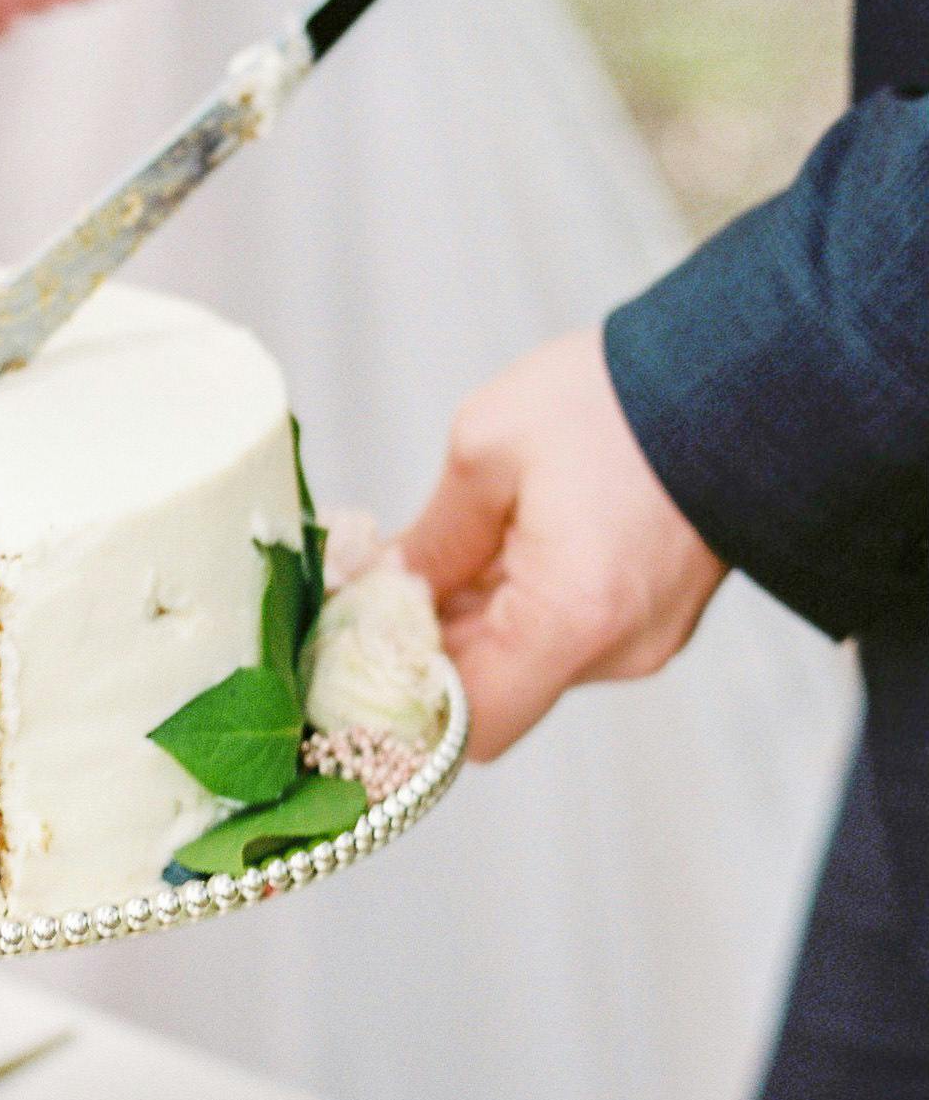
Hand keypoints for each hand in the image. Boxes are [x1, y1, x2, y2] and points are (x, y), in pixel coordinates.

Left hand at [401, 328, 727, 759]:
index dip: (400, 704)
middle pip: (490, 696)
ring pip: (524, 666)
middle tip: (373, 592)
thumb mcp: (489, 451)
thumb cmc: (616, 401)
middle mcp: (615, 650)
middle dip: (425, 650)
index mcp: (569, 619)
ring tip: (441, 555)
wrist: (743, 371)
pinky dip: (520, 609)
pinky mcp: (656, 618)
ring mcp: (644, 640)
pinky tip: (498, 548)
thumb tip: (380, 590)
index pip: (467, 727)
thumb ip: (428, 541)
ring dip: (471, 626)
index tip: (355, 657)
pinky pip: (565, 637)